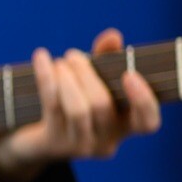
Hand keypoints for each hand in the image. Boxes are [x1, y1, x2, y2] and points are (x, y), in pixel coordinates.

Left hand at [0, 28, 160, 181]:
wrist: (34, 139)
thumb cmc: (73, 102)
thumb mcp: (91, 80)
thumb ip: (106, 58)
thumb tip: (113, 36)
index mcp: (125, 127)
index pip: (147, 123)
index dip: (143, 101)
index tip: (129, 74)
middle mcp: (107, 141)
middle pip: (102, 106)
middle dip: (87, 73)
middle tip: (73, 55)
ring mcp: (80, 145)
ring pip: (78, 109)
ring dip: (67, 77)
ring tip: (60, 61)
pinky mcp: (54, 143)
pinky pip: (51, 106)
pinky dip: (46, 77)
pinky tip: (41, 57)